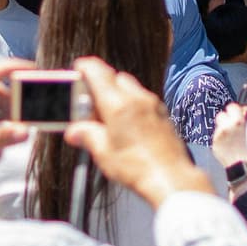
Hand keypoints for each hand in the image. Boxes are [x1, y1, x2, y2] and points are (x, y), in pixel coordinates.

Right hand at [68, 56, 211, 207]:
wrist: (170, 178)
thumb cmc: (137, 167)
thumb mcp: (103, 153)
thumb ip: (87, 136)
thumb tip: (75, 131)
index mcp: (118, 105)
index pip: (98, 72)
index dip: (85, 68)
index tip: (79, 70)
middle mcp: (137, 99)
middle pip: (116, 78)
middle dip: (101, 85)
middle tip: (90, 105)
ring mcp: (153, 105)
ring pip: (132, 88)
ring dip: (118, 95)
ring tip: (108, 118)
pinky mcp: (163, 114)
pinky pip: (144, 100)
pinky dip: (133, 104)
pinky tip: (127, 125)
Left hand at [211, 103, 246, 175]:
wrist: (246, 168)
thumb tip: (244, 111)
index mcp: (239, 121)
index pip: (232, 106)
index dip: (237, 111)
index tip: (239, 115)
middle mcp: (227, 127)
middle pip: (222, 114)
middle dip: (228, 118)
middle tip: (234, 124)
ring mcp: (219, 136)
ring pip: (218, 124)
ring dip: (223, 126)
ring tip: (231, 134)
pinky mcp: (214, 144)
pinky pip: (216, 135)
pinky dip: (221, 137)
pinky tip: (228, 144)